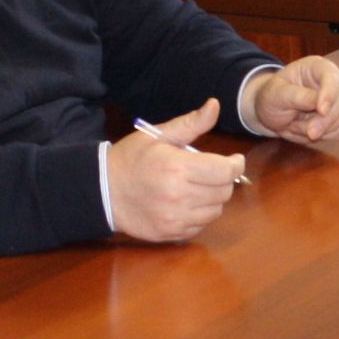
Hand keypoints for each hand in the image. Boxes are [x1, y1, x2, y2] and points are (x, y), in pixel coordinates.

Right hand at [106, 98, 243, 242]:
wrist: (102, 190)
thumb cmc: (131, 159)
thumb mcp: (158, 135)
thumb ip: (191, 123)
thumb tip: (214, 105)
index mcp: (177, 167)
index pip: (225, 171)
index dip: (236, 165)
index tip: (234, 160)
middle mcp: (179, 196)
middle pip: (224, 192)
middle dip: (224, 179)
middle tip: (212, 171)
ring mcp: (175, 218)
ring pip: (216, 211)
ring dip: (213, 198)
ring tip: (197, 186)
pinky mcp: (171, 233)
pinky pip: (201, 226)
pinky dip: (200, 214)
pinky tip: (187, 202)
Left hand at [245, 57, 338, 144]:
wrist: (272, 112)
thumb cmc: (272, 97)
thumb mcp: (277, 94)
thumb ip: (298, 97)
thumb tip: (321, 105)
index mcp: (317, 67)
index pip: (332, 77)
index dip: (329, 94)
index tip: (321, 111)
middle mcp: (333, 81)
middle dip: (323, 121)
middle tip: (305, 132)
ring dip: (318, 130)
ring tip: (294, 126)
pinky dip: (324, 135)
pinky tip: (306, 131)